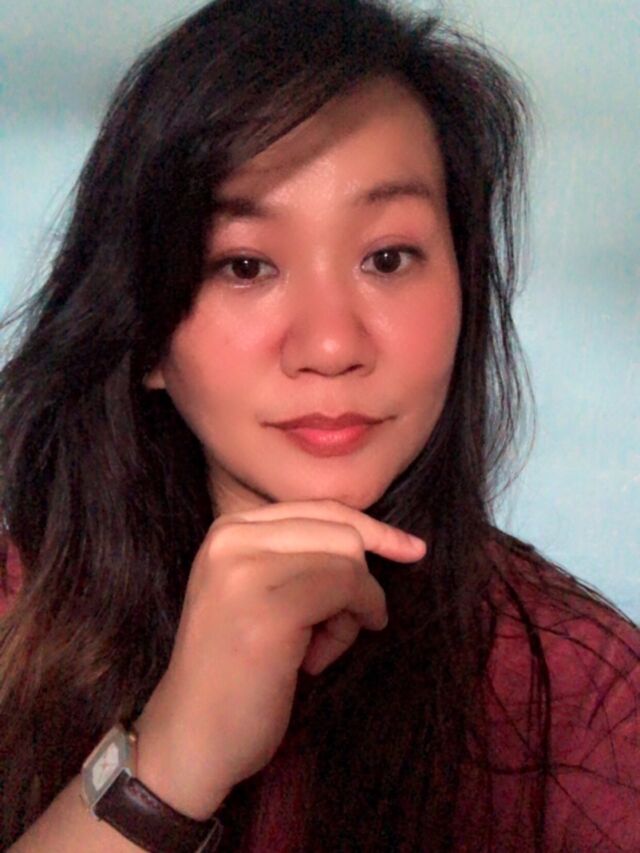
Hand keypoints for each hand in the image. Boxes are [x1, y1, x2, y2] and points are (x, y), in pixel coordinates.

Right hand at [134, 499, 426, 818]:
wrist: (190, 737)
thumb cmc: (236, 669)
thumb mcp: (257, 590)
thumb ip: (297, 556)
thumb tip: (374, 539)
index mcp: (228, 528)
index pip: (320, 509)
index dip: (371, 529)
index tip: (412, 550)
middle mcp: (232, 538)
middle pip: (341, 532)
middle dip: (358, 582)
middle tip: (332, 631)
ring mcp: (247, 570)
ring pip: (349, 561)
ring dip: (352, 610)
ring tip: (316, 649)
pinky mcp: (270, 608)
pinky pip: (349, 590)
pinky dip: (351, 625)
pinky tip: (315, 661)